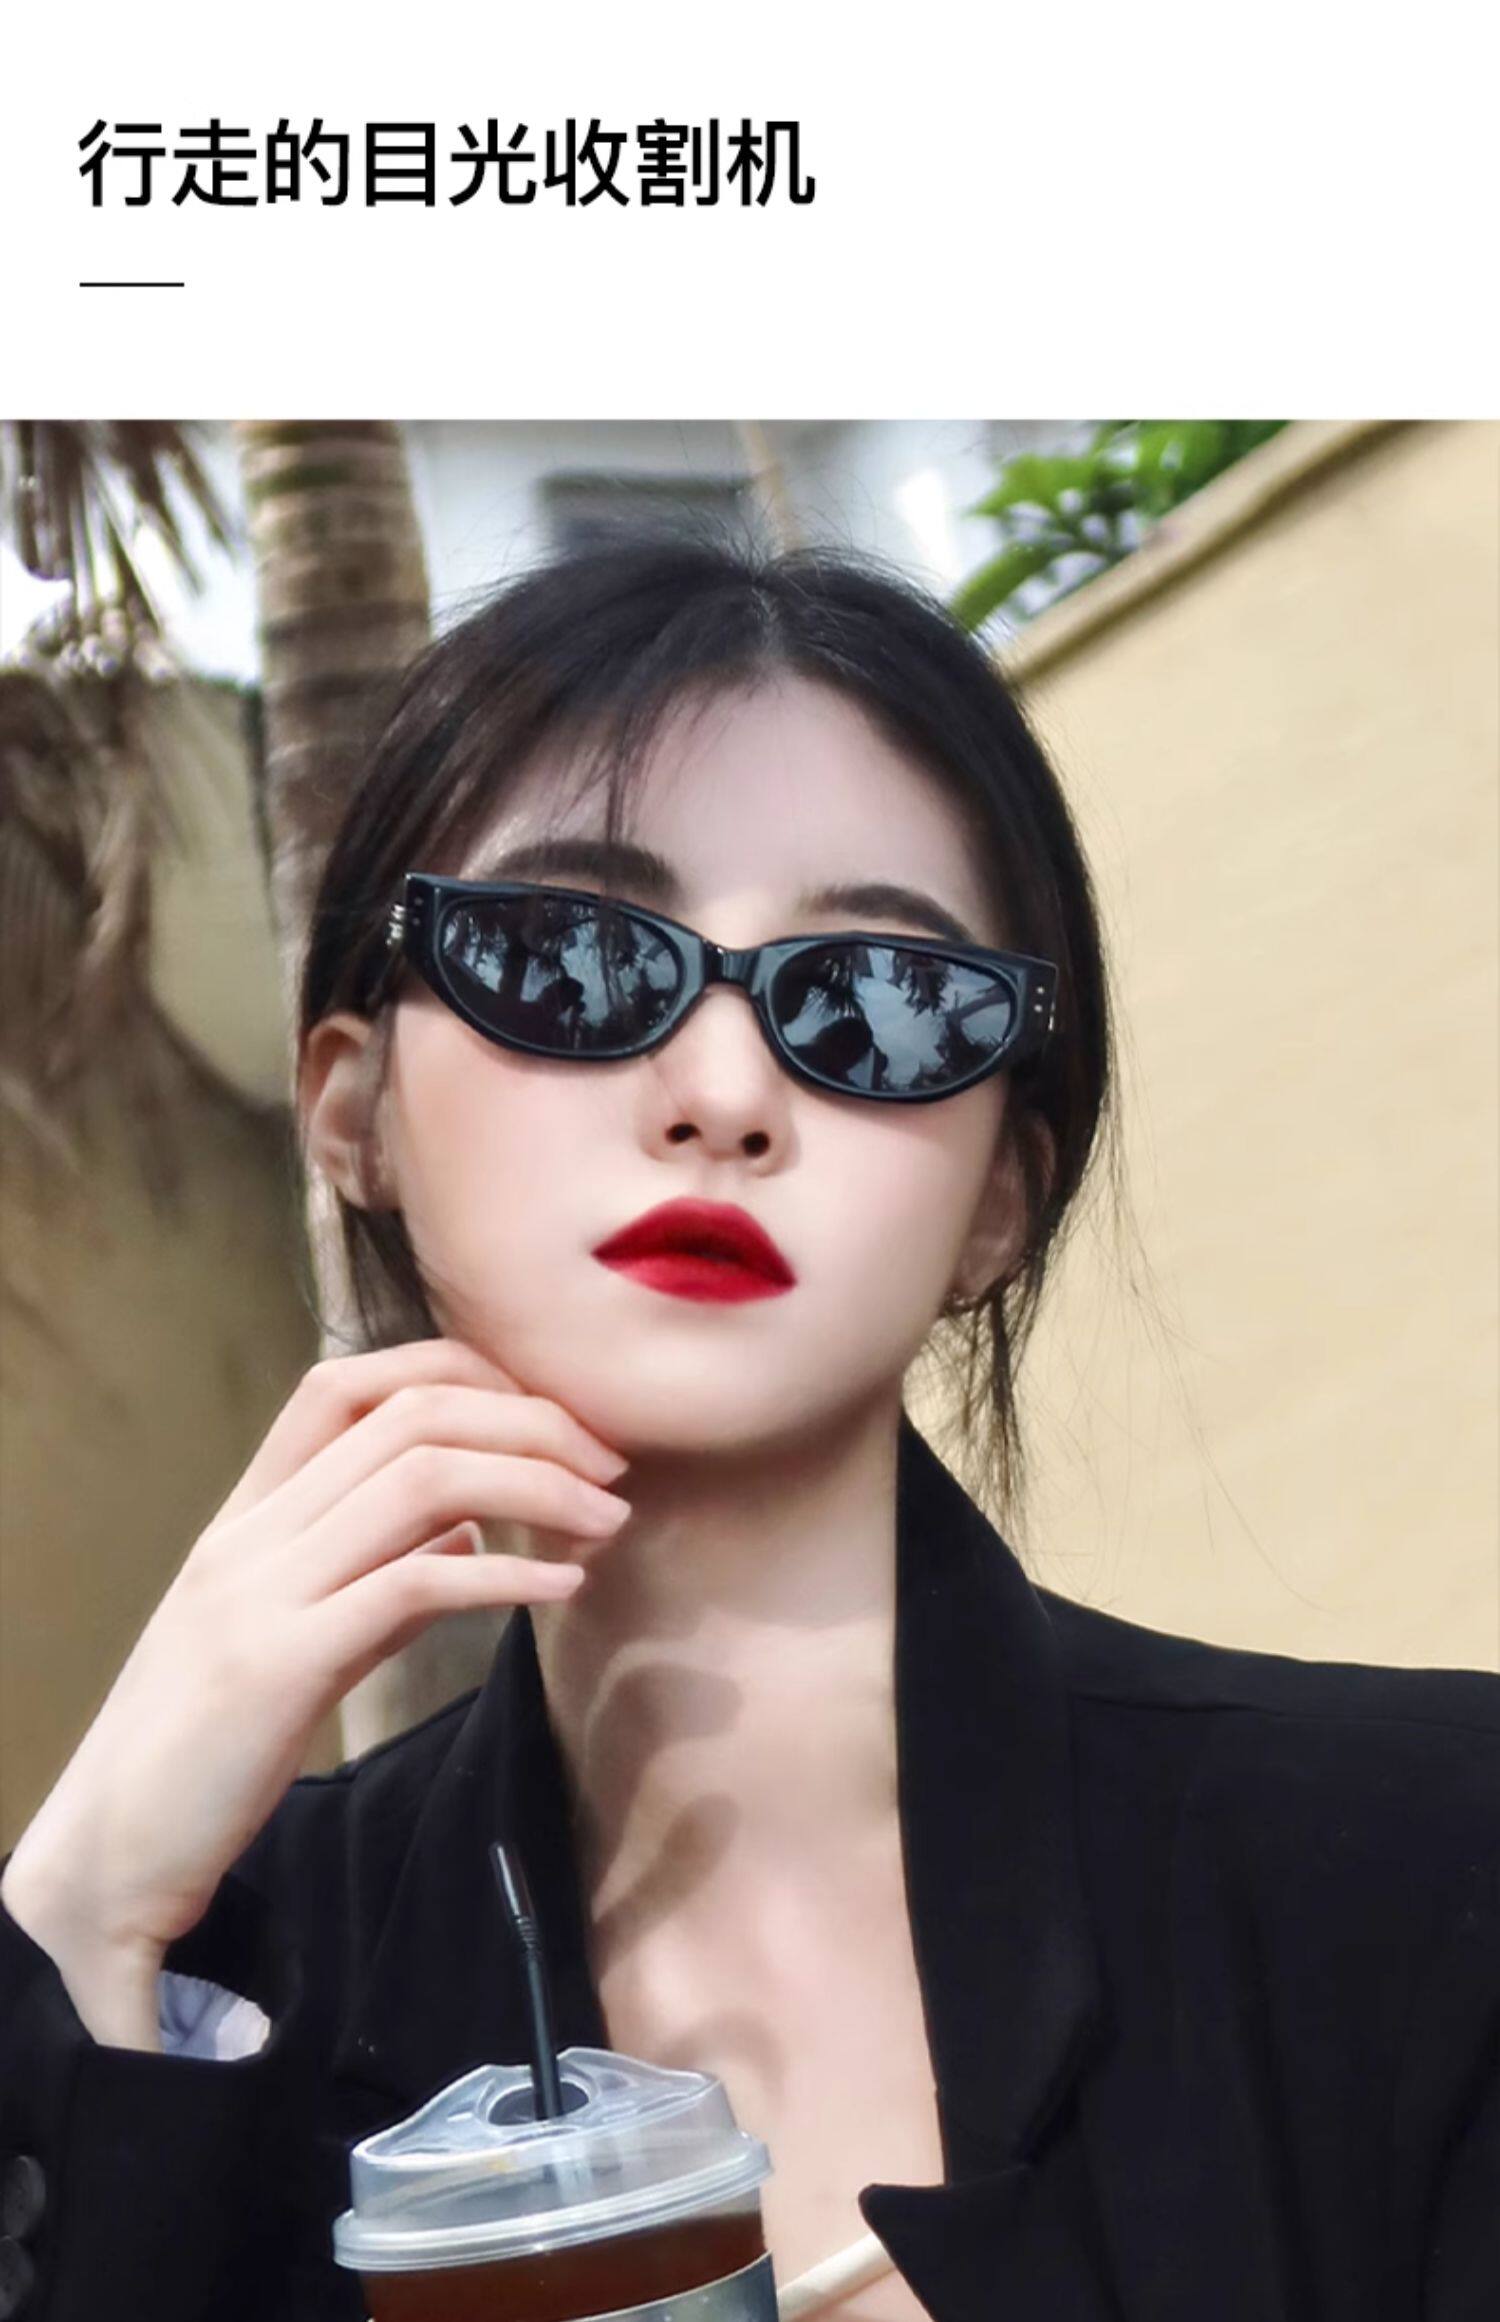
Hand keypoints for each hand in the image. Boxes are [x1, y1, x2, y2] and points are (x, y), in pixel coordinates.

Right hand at [1, 1338, 628, 2013]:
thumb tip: (474, 1522)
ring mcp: (261, 1594)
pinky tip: (562, 1589)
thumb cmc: (204, 1749)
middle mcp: (251, 1536)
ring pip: (423, 1480)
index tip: (545, 1413)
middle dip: (530, 1422)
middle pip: (411, 1416)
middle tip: (611, 1467)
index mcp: (246, 1518)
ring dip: (538, 1484)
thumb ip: (377, 1569)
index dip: (458, 1371)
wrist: (109, 1854)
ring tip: (609, 1520)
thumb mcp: (294, 1636)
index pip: (348, 1384)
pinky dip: (506, 1573)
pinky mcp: (279, 1669)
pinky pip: (415, 1585)